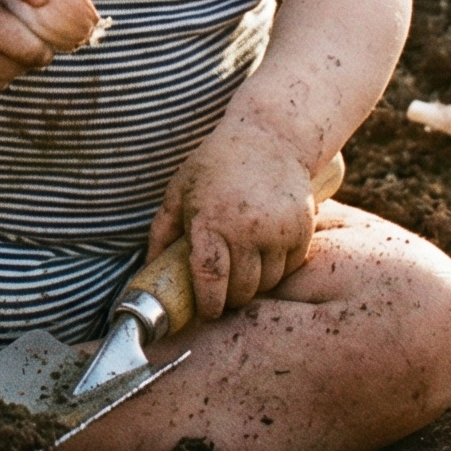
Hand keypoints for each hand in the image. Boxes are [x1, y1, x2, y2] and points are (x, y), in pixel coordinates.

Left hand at [148, 126, 317, 320]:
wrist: (271, 138)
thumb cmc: (218, 163)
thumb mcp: (180, 190)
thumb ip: (162, 231)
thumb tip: (148, 267)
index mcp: (212, 221)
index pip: (211, 280)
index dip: (208, 305)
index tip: (205, 313)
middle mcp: (248, 230)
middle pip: (242, 290)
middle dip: (230, 298)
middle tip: (223, 292)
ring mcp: (279, 231)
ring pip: (268, 282)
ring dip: (255, 283)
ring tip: (243, 268)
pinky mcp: (302, 230)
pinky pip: (290, 267)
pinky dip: (278, 268)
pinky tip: (265, 252)